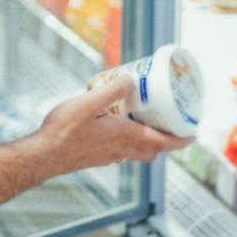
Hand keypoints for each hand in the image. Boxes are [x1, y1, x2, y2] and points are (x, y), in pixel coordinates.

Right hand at [34, 75, 192, 176]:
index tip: (193, 133)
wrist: (44, 155)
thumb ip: (111, 91)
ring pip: (139, 151)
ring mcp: (109, 155)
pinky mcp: (98, 157)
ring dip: (149, 140)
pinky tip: (116, 125)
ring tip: (146, 120)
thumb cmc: (64, 130)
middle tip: (172, 124)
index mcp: (124, 136)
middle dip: (167, 140)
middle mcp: (121, 149)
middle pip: (153, 149)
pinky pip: (123, 150)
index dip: (180, 139)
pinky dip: (130, 140)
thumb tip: (132, 80)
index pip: (162, 142)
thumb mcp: (87, 102)